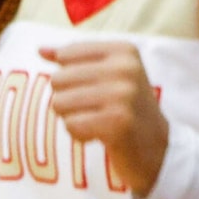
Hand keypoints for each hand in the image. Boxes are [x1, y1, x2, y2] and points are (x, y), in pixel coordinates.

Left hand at [42, 41, 169, 195]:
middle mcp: (125, 69)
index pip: (66, 54)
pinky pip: (70, 125)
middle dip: (68, 100)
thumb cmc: (126, 108)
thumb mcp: (108, 76)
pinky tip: (99, 136)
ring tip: (97, 122)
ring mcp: (123, 96)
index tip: (95, 89)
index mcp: (124, 51)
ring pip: (59, 103)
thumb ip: (74, 61)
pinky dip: (79, 135)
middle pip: (58, 80)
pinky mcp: (117, 123)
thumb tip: (40, 50)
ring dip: (72, 118)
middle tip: (95, 110)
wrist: (158, 148)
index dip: (68, 77)